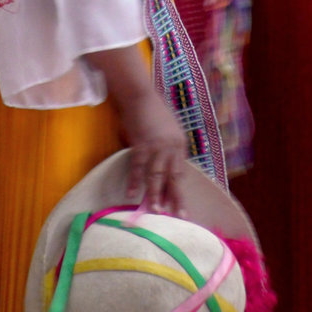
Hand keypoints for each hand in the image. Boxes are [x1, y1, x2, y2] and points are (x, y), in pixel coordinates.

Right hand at [116, 88, 187, 214]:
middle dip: (175, 198)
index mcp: (179, 144)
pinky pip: (138, 167)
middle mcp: (171, 147)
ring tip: (156, 212)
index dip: (178, 191)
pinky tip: (131, 195)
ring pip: (157, 175)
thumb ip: (169, 147)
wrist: (140, 95)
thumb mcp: (169, 129)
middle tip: (177, 217)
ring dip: (156, 194)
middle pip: (173, 177)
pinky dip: (134, 181)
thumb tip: (166, 167)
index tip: (180, 208)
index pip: (180, 172)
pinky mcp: (141, 144)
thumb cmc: (153, 111)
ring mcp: (156, 146)